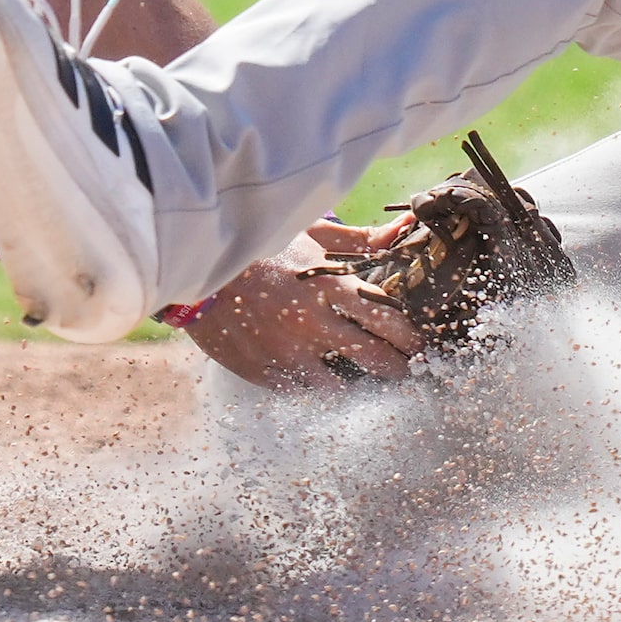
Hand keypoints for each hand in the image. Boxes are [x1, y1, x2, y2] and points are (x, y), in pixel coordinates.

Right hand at [180, 224, 425, 390]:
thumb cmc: (262, 246)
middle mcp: (314, 324)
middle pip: (376, 360)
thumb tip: (403, 227)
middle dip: (399, 369)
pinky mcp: (262, 371)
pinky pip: (301, 394)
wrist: (197, 265)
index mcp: (331, 286)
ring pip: (342, 387)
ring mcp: (287, 352)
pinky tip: (322, 383)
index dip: (412, 340)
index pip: (389, 322)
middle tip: (407, 371)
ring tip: (366, 381)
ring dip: (358, 385)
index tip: (423, 347)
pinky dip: (315, 391)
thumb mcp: (311, 234)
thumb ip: (359, 239)